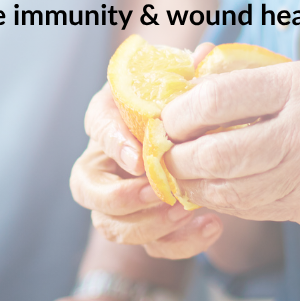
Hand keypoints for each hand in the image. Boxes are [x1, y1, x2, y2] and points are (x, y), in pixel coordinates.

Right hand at [68, 84, 223, 257]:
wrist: (195, 134)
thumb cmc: (179, 103)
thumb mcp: (180, 81)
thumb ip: (188, 71)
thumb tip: (204, 54)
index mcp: (108, 118)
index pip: (97, 128)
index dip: (114, 144)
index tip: (139, 157)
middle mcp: (104, 162)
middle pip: (87, 190)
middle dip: (121, 197)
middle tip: (157, 191)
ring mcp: (120, 200)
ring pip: (111, 226)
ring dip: (147, 224)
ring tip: (185, 211)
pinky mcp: (147, 226)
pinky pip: (152, 246)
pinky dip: (180, 243)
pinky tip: (212, 225)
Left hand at [163, 60, 299, 229]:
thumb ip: (255, 76)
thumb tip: (193, 70)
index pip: (218, 99)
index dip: (180, 113)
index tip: (166, 118)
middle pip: (216, 152)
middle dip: (178, 156)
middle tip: (162, 152)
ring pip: (228, 188)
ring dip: (193, 184)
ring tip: (179, 172)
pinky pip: (249, 208)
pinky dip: (220, 200)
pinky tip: (209, 189)